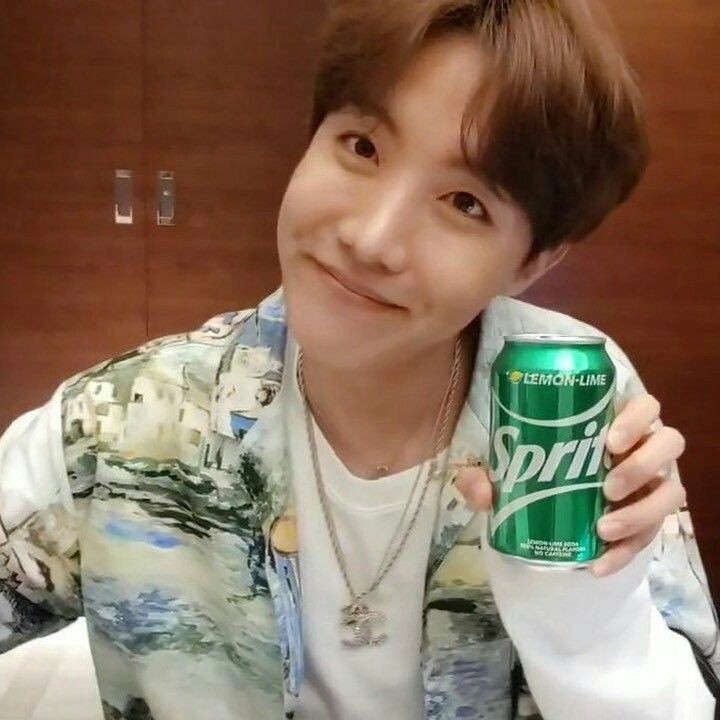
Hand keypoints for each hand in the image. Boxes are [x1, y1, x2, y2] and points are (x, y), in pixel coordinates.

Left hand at [454, 394, 686, 577]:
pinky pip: (653, 534)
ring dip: (642, 511)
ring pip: (672, 491)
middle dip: (641, 466)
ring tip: (603, 527)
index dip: (636, 418)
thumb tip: (480, 489)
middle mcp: (643, 447)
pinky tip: (599, 564)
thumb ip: (485, 473)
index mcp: (614, 421)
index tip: (608, 441)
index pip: (645, 405)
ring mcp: (652, 482)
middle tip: (606, 487)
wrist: (548, 502)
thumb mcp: (507, 465)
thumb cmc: (536, 466)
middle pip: (668, 444)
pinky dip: (627, 551)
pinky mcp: (649, 517)